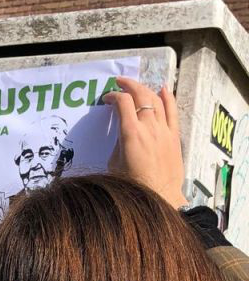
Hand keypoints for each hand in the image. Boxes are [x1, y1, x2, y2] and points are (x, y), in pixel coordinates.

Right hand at [104, 77, 186, 208]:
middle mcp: (149, 127)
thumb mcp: (115, 164)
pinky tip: (164, 89)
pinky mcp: (174, 137)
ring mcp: (164, 130)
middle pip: (141, 95)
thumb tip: (121, 132)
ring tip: (137, 87)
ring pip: (156, 99)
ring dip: (145, 89)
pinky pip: (173, 111)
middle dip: (128, 85)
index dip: (113, 96)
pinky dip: (168, 97)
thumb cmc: (132, 185)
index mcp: (131, 134)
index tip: (106, 99)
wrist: (159, 197)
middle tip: (119, 83)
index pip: (122, 103)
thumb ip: (118, 143)